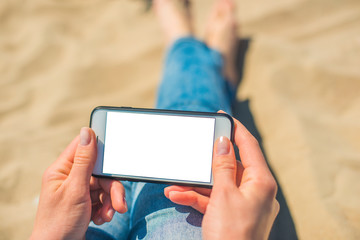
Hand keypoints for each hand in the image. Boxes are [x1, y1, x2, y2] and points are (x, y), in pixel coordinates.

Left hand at [30, 127, 126, 239]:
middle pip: (100, 171)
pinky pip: (103, 198)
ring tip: (108, 216)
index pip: (82, 147)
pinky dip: (106, 209)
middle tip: (119, 203)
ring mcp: (79, 191)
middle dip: (111, 188)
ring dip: (110, 202)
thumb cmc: (60, 222)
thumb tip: (86, 132)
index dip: (99, 147)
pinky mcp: (86, 203)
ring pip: (104, 186)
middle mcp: (70, 178)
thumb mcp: (75, 189)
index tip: (114, 153)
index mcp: (62, 170)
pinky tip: (102, 219)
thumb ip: (83, 161)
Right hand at [165, 116, 278, 238]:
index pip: (250, 146)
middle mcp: (255, 191)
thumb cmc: (231, 234)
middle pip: (230, 166)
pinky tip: (177, 195)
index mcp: (261, 182)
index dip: (236, 130)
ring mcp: (243, 204)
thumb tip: (224, 142)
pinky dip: (197, 197)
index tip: (223, 117)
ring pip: (218, 184)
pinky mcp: (231, 214)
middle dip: (206, 163)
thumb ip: (223, 166)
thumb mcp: (223, 195)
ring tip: (175, 184)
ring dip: (195, 184)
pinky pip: (214, 199)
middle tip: (195, 149)